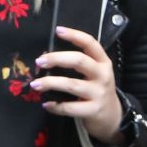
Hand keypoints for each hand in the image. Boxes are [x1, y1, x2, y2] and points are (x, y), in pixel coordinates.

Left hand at [31, 26, 123, 143]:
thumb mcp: (94, 74)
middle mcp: (103, 75)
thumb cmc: (95, 90)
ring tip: (35, 84)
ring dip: (50, 83)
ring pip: (71, 84)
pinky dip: (56, 106)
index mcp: (103, 62)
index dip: (75, 35)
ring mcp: (99, 93)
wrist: (112, 116)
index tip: (58, 30)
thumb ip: (79, 64)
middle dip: (57, 59)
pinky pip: (70, 107)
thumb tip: (47, 56)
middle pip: (79, 61)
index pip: (90, 44)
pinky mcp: (93, 110)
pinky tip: (47, 105)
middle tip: (39, 61)